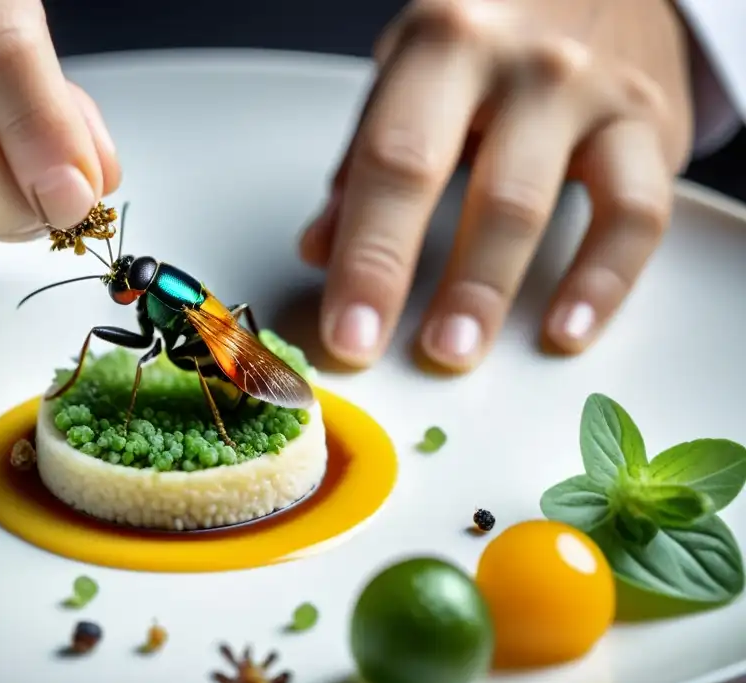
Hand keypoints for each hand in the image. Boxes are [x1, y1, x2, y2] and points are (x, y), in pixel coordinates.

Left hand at [300, 0, 692, 370]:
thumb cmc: (493, 41)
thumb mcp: (416, 73)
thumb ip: (369, 154)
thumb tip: (320, 249)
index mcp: (443, 45)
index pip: (390, 161)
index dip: (366, 255)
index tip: (347, 330)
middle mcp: (520, 63)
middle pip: (465, 186)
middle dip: (426, 280)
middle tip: (397, 353)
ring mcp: (589, 93)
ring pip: (537, 204)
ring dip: (492, 289)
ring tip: (458, 350)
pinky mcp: (649, 126)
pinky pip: (634, 215)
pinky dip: (602, 281)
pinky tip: (566, 331)